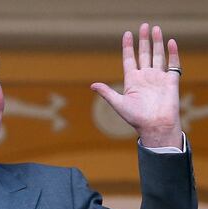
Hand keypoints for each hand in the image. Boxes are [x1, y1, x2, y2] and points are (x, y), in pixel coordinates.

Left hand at [91, 23, 181, 148]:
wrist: (155, 126)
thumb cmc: (136, 118)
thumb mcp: (118, 104)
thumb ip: (107, 93)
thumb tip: (92, 85)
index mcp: (132, 81)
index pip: (129, 59)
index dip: (128, 47)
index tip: (127, 34)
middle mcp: (145, 77)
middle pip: (144, 54)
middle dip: (143, 40)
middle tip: (144, 25)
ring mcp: (158, 78)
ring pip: (158, 56)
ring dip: (157, 42)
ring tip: (155, 29)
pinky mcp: (170, 81)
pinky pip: (172, 64)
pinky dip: (172, 53)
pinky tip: (170, 42)